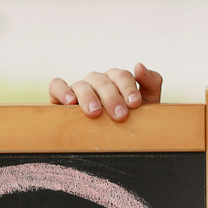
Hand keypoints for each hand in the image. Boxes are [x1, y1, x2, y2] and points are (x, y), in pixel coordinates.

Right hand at [48, 63, 162, 120]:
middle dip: (112, 98)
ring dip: (89, 97)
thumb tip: (138, 65)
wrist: (114, 142)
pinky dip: (62, 90)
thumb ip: (151, 83)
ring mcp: (79, 88)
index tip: (134, 103)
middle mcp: (98, 81)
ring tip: (95, 113)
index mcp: (117, 80)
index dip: (128, 87)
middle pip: (102, 80)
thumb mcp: (148, 105)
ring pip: (82, 84)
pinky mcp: (60, 97)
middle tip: (120, 116)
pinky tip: (70, 102)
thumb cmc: (132, 121)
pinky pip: (56, 85)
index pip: (121, 75)